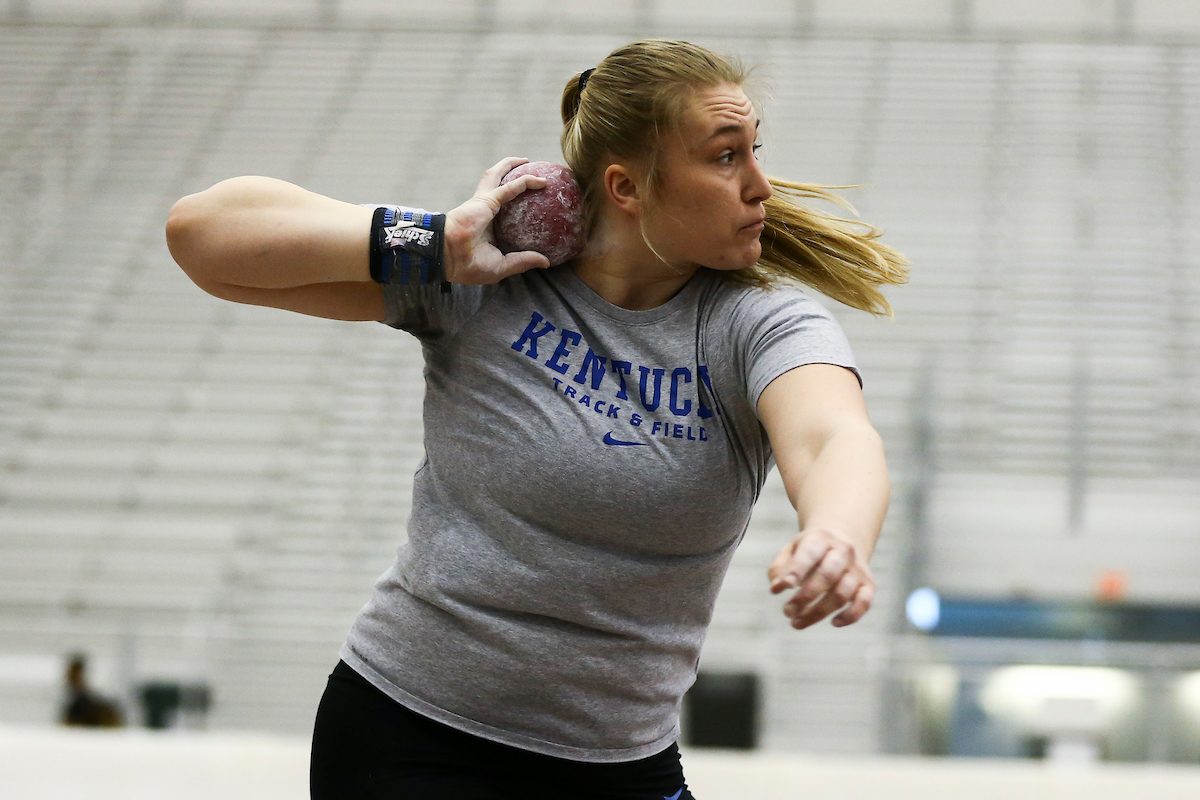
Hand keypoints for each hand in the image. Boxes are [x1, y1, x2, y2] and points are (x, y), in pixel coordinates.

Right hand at [443, 157, 551, 283]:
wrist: (451, 258)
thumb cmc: (470, 266)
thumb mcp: (502, 266)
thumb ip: (523, 261)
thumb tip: (546, 261)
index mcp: (487, 228)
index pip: (502, 213)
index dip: (512, 206)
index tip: (531, 205)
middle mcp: (485, 212)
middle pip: (498, 188)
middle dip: (509, 176)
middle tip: (527, 173)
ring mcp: (484, 203)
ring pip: (498, 177)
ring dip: (510, 167)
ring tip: (527, 162)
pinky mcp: (487, 200)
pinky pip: (511, 187)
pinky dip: (525, 181)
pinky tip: (541, 181)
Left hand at [767, 528, 874, 629]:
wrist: (844, 538)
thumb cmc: (810, 550)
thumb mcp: (791, 549)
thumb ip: (780, 568)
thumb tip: (776, 588)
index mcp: (821, 538)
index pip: (810, 553)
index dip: (796, 571)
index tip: (781, 588)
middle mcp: (843, 551)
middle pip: (828, 575)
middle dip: (805, 597)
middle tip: (787, 611)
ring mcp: (857, 568)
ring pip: (842, 594)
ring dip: (818, 613)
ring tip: (796, 623)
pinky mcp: (868, 584)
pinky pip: (864, 603)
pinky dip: (850, 616)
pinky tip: (833, 623)